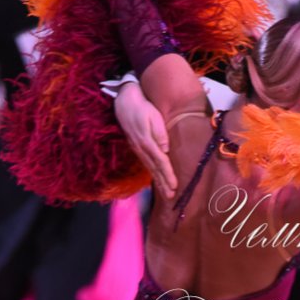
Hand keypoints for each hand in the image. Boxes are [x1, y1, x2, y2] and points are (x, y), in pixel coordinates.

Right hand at [114, 82, 177, 199]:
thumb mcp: (153, 116)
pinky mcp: (137, 148)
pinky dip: (153, 174)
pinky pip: (146, 164)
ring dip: (159, 182)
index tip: (175, 187)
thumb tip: (165, 149)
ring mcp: (138, 149)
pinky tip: (157, 180)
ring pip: (150, 169)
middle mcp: (142, 149)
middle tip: (172, 197)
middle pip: (155, 170)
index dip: (168, 175)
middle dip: (164, 184)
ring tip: (167, 194)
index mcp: (147, 142)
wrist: (125, 102)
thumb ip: (160, 133)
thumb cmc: (143, 107)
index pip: (161, 162)